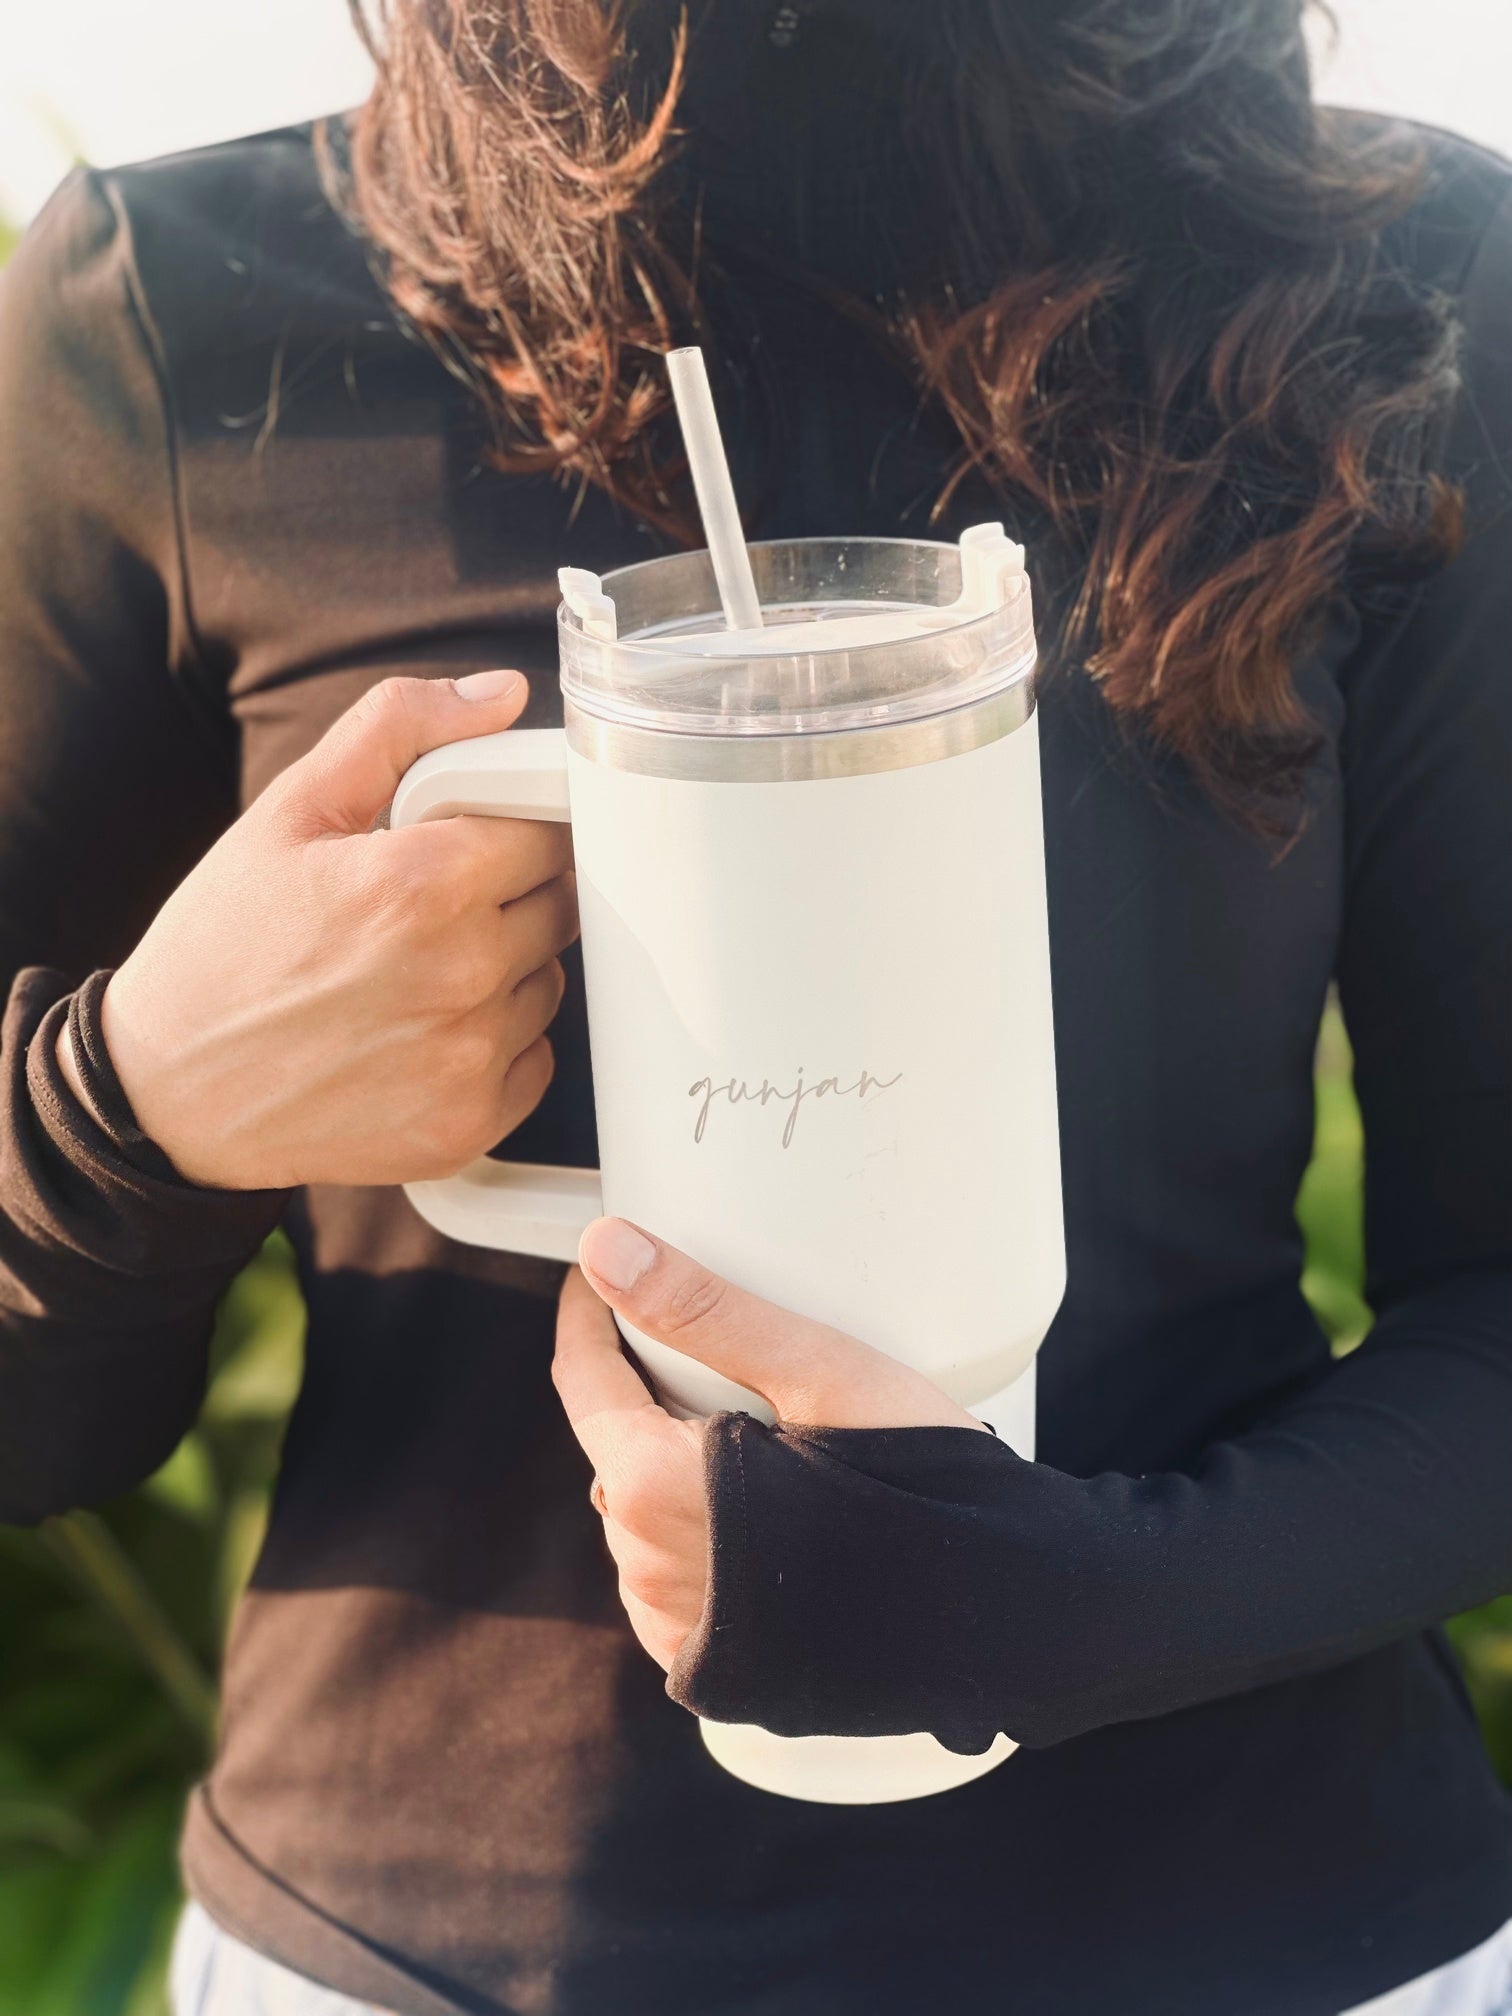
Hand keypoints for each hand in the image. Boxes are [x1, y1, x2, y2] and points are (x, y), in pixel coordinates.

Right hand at [64, 671, 577, 1188]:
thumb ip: (398, 729)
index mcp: (425, 883)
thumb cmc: (224, 946)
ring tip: (418, 971)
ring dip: (508, 969)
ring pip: (549, 983)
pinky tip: (424, 1032)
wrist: (166, 1093)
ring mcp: (467, 1059)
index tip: (478, 840)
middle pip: (560, 905)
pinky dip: (497, 1044)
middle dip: (512, 894)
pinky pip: (534, 1060)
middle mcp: (460, 973)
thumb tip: (501, 695)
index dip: (517, 827)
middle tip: (433, 906)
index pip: (550, 831)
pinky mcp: (468, 1126)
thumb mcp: (290, 811)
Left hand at [553, 1218, 987, 1671]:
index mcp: (654, 1490)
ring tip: (756, 1432)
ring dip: (675, 1470)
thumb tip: (605, 1249)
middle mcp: (649, 1571)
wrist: (1002, 1616)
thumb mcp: (818, 1371)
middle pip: (617, 1451)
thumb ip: (702, 1309)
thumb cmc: (922, 1490)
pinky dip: (701, 1538)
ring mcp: (680, 1631)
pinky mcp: (720, 1673)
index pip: (584, 1383)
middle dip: (646, 1396)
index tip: (603, 1281)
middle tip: (712, 1352)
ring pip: (644, 1518)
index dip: (590, 1319)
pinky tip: (765, 1513)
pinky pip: (677, 1583)